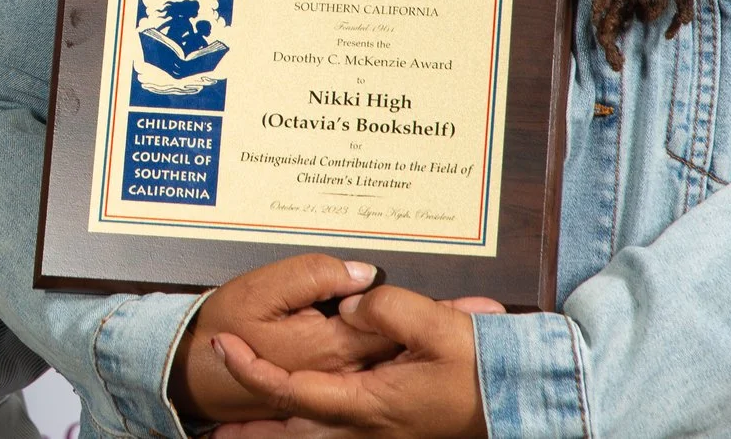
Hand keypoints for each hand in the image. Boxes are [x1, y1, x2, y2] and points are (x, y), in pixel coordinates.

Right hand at [169, 256, 397, 425]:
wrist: (196, 371)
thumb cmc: (226, 327)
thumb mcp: (261, 289)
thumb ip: (314, 275)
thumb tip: (362, 272)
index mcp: (333, 346)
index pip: (390, 322)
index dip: (402, 299)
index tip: (408, 283)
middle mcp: (342, 372)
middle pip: (394, 344)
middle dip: (404, 320)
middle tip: (421, 298)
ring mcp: (338, 386)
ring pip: (382, 359)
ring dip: (393, 338)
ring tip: (401, 316)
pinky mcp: (329, 392)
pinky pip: (366, 371)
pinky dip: (374, 355)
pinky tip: (367, 338)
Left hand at [211, 284, 494, 438]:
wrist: (520, 398)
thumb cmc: (481, 368)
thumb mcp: (435, 324)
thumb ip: (382, 309)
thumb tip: (346, 304)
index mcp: (369, 405)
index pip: (291, 392)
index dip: (251, 371)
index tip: (222, 347)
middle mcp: (367, 430)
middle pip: (291, 437)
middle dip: (249, 437)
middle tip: (210, 433)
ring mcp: (378, 437)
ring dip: (273, 438)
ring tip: (234, 435)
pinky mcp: (389, 433)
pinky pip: (335, 436)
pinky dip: (305, 432)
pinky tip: (294, 424)